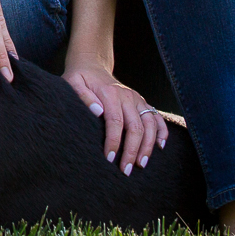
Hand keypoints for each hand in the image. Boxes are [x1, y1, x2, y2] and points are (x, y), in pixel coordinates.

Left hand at [63, 58, 167, 173]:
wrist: (92, 65)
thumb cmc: (80, 78)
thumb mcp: (73, 83)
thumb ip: (83, 96)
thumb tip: (97, 112)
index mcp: (110, 94)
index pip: (115, 122)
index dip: (114, 142)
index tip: (110, 158)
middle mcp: (128, 96)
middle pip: (136, 126)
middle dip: (132, 150)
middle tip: (126, 170)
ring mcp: (137, 99)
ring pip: (150, 124)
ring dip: (148, 145)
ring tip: (141, 164)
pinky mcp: (142, 102)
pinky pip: (157, 117)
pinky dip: (162, 131)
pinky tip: (160, 146)